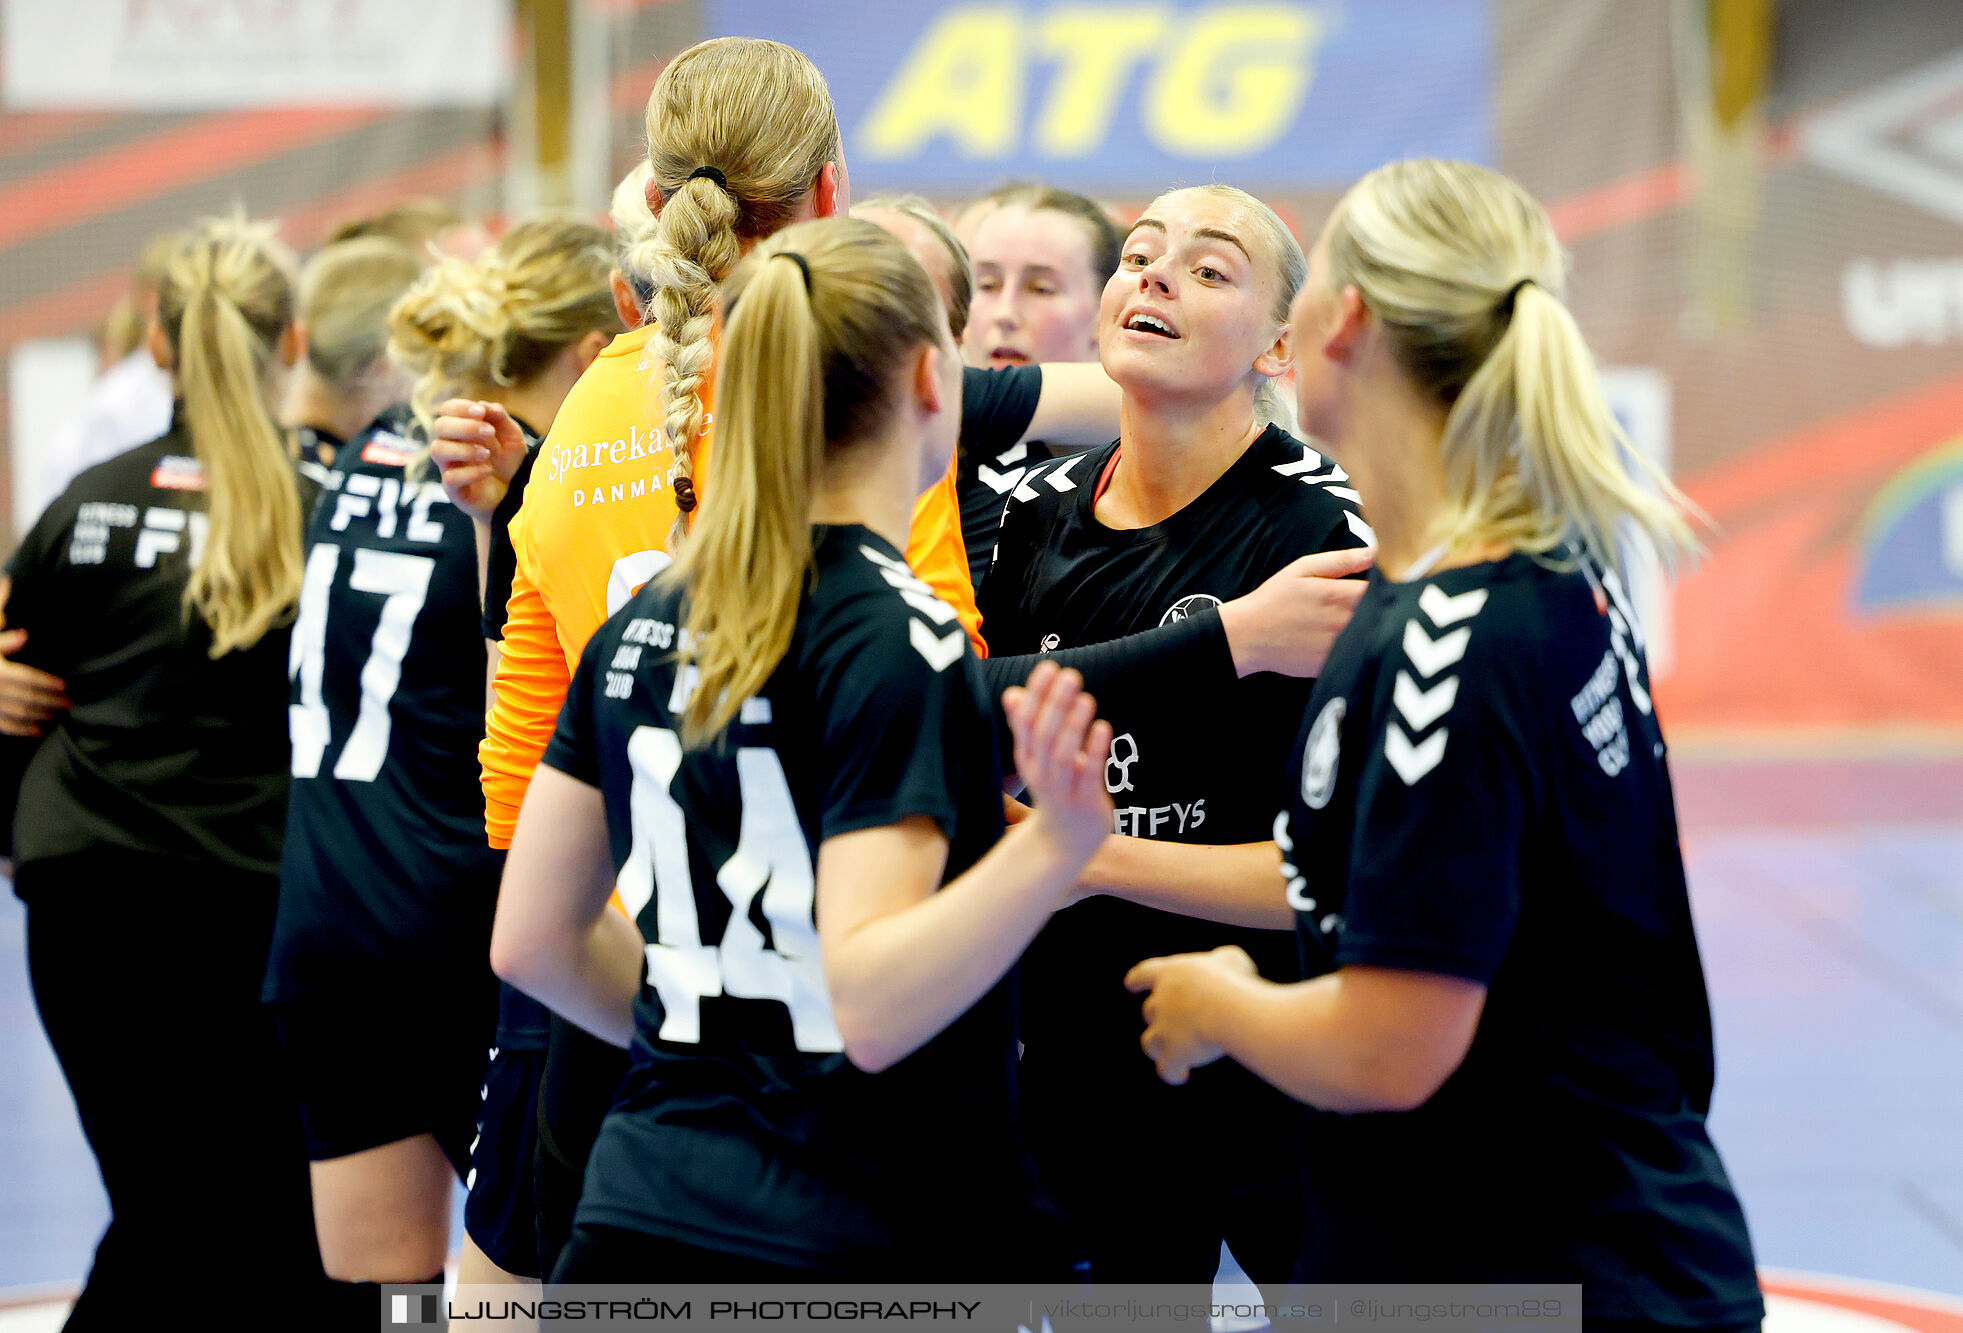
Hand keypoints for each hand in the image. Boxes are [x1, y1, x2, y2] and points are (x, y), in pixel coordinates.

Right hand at [0, 628, 68, 736]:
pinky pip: (4, 726)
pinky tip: (37, 731)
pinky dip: (22, 730)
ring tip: (56, 716)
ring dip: (40, 715)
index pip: (27, 678)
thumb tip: (24, 635)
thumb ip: (4, 641)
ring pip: (19, 712)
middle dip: (50, 701)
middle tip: (69, 704)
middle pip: (28, 696)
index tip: (64, 686)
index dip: (47, 682)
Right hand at [432, 398, 527, 521]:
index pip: (447, 410)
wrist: (513, 494)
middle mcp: (451, 445)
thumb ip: (500, 418)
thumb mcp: (511, 436)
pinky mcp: (454, 490)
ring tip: (487, 454)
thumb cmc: (507, 461)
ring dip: (464, 448)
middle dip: (465, 426)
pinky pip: (450, 478)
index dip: (461, 407)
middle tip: (489, 432)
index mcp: (462, 429)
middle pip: (440, 426)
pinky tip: (487, 470)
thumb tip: (484, 405)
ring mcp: (449, 467)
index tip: (481, 412)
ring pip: (438, 450)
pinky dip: (470, 472)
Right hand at [1001, 661, 1112, 864]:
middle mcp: (1041, 771)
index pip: (1026, 722)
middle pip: (1043, 735)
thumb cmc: (1054, 790)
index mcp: (1028, 757)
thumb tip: (1012, 693)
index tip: (1048, 667)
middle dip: (1055, 704)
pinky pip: (1089, 775)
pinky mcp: (1085, 801)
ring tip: (1086, 698)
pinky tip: (1103, 728)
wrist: (1063, 843)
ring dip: (1073, 726)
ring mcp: (1063, 788)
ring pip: (1063, 755)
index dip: (1036, 694)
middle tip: (1070, 674)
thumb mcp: (1035, 758)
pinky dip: (1094, 751)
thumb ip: (1026, 726)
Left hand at [1125, 945, 1256, 1084]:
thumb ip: (1224, 959)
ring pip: (1150, 1042)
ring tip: (1170, 1054)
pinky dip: (1172, 1072)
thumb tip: (1227, 963)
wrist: (1228, 1009)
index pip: (1146, 973)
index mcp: (1170, 974)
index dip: (1138, 979)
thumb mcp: (1231, 960)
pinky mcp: (1173, 1054)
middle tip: (1178, 1023)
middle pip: (1150, 1010)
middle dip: (1159, 1016)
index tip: (1130, 984)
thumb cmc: (1233, 981)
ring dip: (1158, 1047)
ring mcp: (1163, 1029)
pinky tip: (1181, 1075)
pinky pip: (1167, 1069)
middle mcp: (1160, 1001)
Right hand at [1218, 546, 1373, 677]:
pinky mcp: (1330, 665)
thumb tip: (1374, 552)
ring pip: (1370, 637)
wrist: (1247, 636)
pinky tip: (1341, 641)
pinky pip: (1354, 655)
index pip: (1381, 590)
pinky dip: (1354, 648)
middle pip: (1379, 615)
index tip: (1378, 586)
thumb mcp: (1302, 569)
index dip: (1383, 587)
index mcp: (1338, 595)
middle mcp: (1342, 623)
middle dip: (1377, 609)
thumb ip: (1341, 560)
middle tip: (1364, 605)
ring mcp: (1337, 647)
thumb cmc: (1274, 600)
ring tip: (1348, 623)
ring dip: (1368, 629)